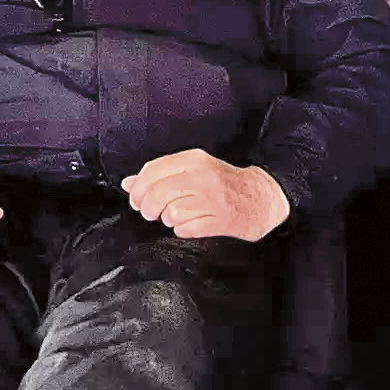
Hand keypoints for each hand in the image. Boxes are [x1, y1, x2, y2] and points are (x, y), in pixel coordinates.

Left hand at [121, 149, 289, 241]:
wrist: (261, 198)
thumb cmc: (222, 184)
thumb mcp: (192, 170)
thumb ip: (159, 175)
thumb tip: (127, 184)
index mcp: (194, 159)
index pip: (152, 171)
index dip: (137, 189)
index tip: (135, 199)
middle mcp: (202, 176)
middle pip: (157, 194)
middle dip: (148, 208)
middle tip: (151, 212)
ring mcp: (212, 199)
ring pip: (170, 213)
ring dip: (168, 219)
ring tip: (178, 216)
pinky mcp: (220, 221)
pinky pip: (185, 230)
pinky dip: (183, 230)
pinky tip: (192, 224)